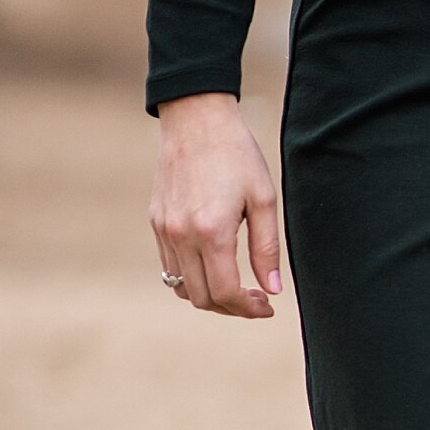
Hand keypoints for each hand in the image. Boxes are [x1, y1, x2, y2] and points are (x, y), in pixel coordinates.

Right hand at [150, 92, 281, 316]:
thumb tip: (273, 289)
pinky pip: (169, 266)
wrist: (195, 120)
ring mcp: (164, 229)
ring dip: (210, 296)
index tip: (268, 305)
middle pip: (202, 298)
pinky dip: (191, 277)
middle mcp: (181, 235)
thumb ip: (267, 249)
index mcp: (211, 232)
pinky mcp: (156, 221)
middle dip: (231, 308)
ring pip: (181, 287)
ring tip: (237, 287)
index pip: (225, 293)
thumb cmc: (237, 156)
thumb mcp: (264, 200)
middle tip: (256, 299)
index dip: (249, 309)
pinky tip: (215, 266)